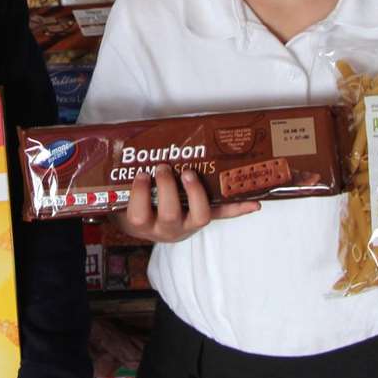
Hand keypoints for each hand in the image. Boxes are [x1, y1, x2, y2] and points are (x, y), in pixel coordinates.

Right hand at [113, 165, 259, 243]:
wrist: (144, 228)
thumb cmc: (133, 206)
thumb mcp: (123, 198)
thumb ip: (124, 181)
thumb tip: (123, 148)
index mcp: (143, 223)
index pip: (138, 215)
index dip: (140, 194)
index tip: (141, 174)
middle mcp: (166, 229)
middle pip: (170, 215)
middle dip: (168, 188)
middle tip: (164, 167)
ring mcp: (187, 226)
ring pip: (199, 216)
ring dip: (197, 192)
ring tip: (190, 173)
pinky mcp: (202, 220)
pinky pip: (221, 215)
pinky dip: (238, 209)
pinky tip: (255, 203)